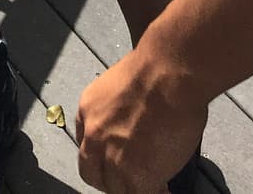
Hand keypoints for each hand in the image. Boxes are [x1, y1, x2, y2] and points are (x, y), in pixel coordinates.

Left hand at [76, 47, 206, 192]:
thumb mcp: (119, 86)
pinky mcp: (136, 175)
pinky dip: (155, 193)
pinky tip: (164, 190)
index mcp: (87, 110)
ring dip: (132, 188)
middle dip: (110, 179)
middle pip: (92, 172)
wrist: (166, 75)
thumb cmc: (154, 70)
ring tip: (151, 186)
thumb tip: (132, 126)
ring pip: (116, 188)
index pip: (85, 144)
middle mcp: (93, 135)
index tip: (115, 159)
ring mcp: (112, 157)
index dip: (102, 155)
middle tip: (130, 179)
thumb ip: (117, 111)